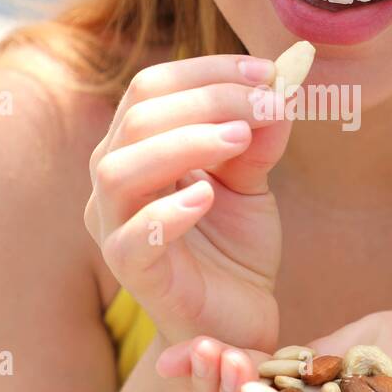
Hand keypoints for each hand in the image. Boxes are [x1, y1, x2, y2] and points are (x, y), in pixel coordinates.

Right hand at [84, 55, 292, 351]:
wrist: (238, 319)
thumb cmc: (233, 246)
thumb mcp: (251, 180)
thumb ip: (258, 136)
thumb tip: (279, 87)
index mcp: (134, 149)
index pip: (152, 88)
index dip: (209, 72)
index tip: (268, 73)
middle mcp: (113, 182)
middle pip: (138, 118)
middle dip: (208, 100)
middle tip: (265, 104)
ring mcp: (114, 228)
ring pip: (119, 170)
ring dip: (184, 143)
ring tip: (239, 140)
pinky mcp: (132, 274)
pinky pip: (132, 238)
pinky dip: (167, 212)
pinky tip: (207, 197)